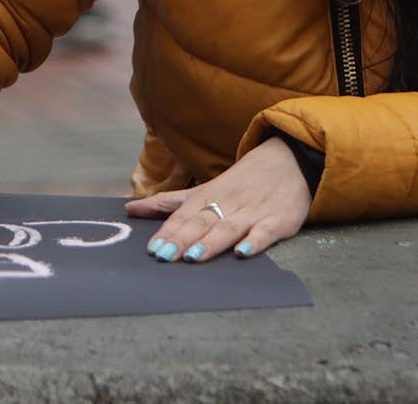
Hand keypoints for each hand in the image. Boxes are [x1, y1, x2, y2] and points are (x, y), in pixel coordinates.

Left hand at [123, 136, 310, 262]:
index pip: (184, 216)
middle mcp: (228, 203)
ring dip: (211, 242)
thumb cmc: (240, 182)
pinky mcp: (278, 219)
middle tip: (164, 257)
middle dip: (183, 239)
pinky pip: (266, 232)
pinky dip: (255, 242)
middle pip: (202, 223)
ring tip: (194, 256)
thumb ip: (168, 202)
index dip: (168, 232)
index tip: (152, 250)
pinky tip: (243, 253)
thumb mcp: (202, 189)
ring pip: (229, 227)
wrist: (288, 160)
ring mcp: (253, 211)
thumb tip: (129, 208)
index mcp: (208, 197)